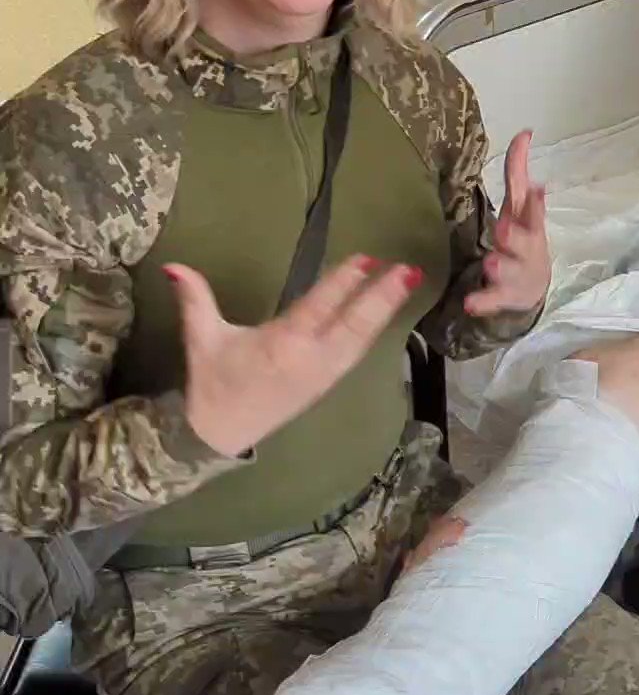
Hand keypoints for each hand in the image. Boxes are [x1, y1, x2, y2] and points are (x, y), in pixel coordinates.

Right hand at [167, 255, 421, 456]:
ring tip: (408, 281)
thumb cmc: (213, 382)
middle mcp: (310, 359)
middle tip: (408, 270)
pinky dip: (374, 331)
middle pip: (354, 325)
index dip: (343, 283)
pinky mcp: (328, 384)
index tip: (366, 259)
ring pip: (362, 340)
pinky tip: (388, 312)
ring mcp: (323, 374)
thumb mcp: (201, 338)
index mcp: (281, 345)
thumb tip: (173, 265)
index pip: (319, 307)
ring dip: (386, 311)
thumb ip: (194, 298)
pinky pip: (357, 354)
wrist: (219, 435)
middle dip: (382, 297)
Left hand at [465, 131, 549, 319]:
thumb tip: (523, 132)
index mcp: (529, 224)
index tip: (533, 177)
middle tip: (503, 229)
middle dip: (514, 236)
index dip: (532, 193)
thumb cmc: (522, 238)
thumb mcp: (522, 207)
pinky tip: (470, 303)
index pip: (531, 206)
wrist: (532, 288)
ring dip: (500, 267)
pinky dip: (483, 302)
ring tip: (490, 263)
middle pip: (522, 241)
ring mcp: (516, 273)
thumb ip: (518, 171)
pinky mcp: (504, 296)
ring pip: (508, 271)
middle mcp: (526, 248)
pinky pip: (492, 300)